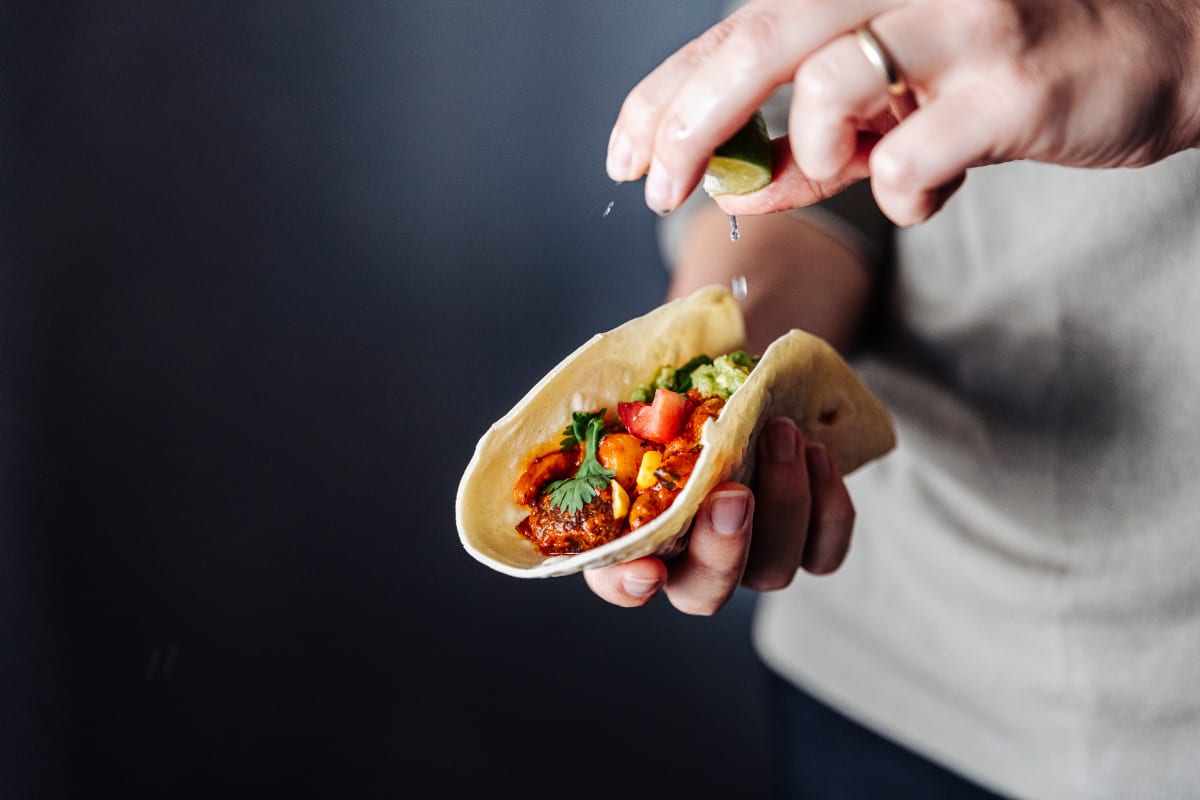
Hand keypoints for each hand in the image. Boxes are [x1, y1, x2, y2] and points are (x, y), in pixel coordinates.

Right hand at [583, 418, 854, 613]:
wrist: (753, 392)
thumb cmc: (690, 394)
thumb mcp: (656, 393)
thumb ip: (644, 410)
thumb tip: (656, 402)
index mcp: (638, 530)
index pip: (618, 582)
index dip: (628, 585)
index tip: (647, 569)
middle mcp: (693, 561)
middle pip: (705, 593)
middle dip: (723, 550)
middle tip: (733, 494)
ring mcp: (752, 560)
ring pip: (772, 570)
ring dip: (783, 501)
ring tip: (782, 432)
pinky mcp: (805, 548)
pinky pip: (824, 553)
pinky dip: (829, 508)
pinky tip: (818, 453)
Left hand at [606, 0, 1199, 225]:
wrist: (1159, 49)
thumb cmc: (1010, 69)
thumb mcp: (900, 95)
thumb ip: (818, 138)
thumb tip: (738, 188)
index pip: (737, 27)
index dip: (665, 92)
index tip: (623, 152)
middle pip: (759, 38)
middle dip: (688, 123)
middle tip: (654, 188)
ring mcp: (961, 22)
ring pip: (829, 87)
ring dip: (814, 156)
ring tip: (853, 167)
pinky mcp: (1009, 85)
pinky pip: (907, 165)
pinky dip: (900, 199)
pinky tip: (929, 191)